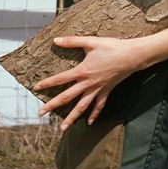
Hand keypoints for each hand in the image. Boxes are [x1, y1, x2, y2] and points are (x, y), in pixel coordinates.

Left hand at [34, 28, 167, 129]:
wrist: (132, 56)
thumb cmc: (112, 47)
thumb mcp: (91, 42)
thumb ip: (73, 41)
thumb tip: (56, 40)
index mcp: (82, 71)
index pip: (60, 79)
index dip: (47, 83)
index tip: (36, 88)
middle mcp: (88, 83)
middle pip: (67, 97)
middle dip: (52, 105)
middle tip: (40, 114)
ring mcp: (97, 89)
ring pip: (82, 106)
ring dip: (71, 117)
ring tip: (62, 128)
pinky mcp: (107, 91)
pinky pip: (99, 106)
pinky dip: (94, 114)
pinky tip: (89, 123)